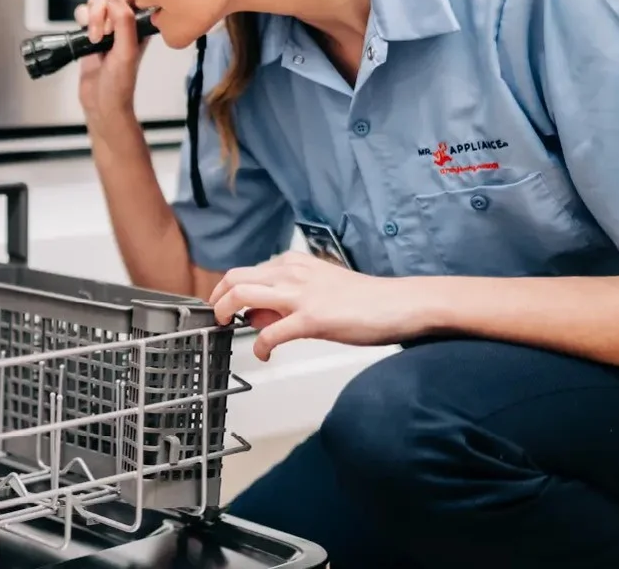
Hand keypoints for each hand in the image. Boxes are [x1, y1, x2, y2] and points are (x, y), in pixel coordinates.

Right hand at [74, 0, 150, 123]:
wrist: (102, 103)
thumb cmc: (119, 85)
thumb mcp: (126, 52)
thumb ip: (124, 24)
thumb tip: (114, 0)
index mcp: (140, 25)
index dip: (117, 0)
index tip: (113, 19)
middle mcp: (124, 23)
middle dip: (100, 11)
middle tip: (101, 33)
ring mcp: (107, 27)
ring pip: (95, 3)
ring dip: (91, 17)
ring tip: (94, 38)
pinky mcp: (91, 33)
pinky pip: (84, 14)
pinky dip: (82, 21)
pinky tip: (86, 38)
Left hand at [208, 252, 428, 361]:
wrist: (400, 303)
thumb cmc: (366, 298)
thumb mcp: (319, 285)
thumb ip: (289, 294)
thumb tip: (262, 314)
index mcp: (294, 263)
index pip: (246, 271)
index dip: (230, 291)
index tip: (227, 306)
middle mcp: (292, 273)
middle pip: (235, 278)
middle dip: (217, 298)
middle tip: (217, 317)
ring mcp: (300, 295)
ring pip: (242, 295)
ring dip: (226, 313)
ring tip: (228, 329)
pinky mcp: (311, 318)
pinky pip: (269, 333)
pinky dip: (259, 347)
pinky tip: (264, 355)